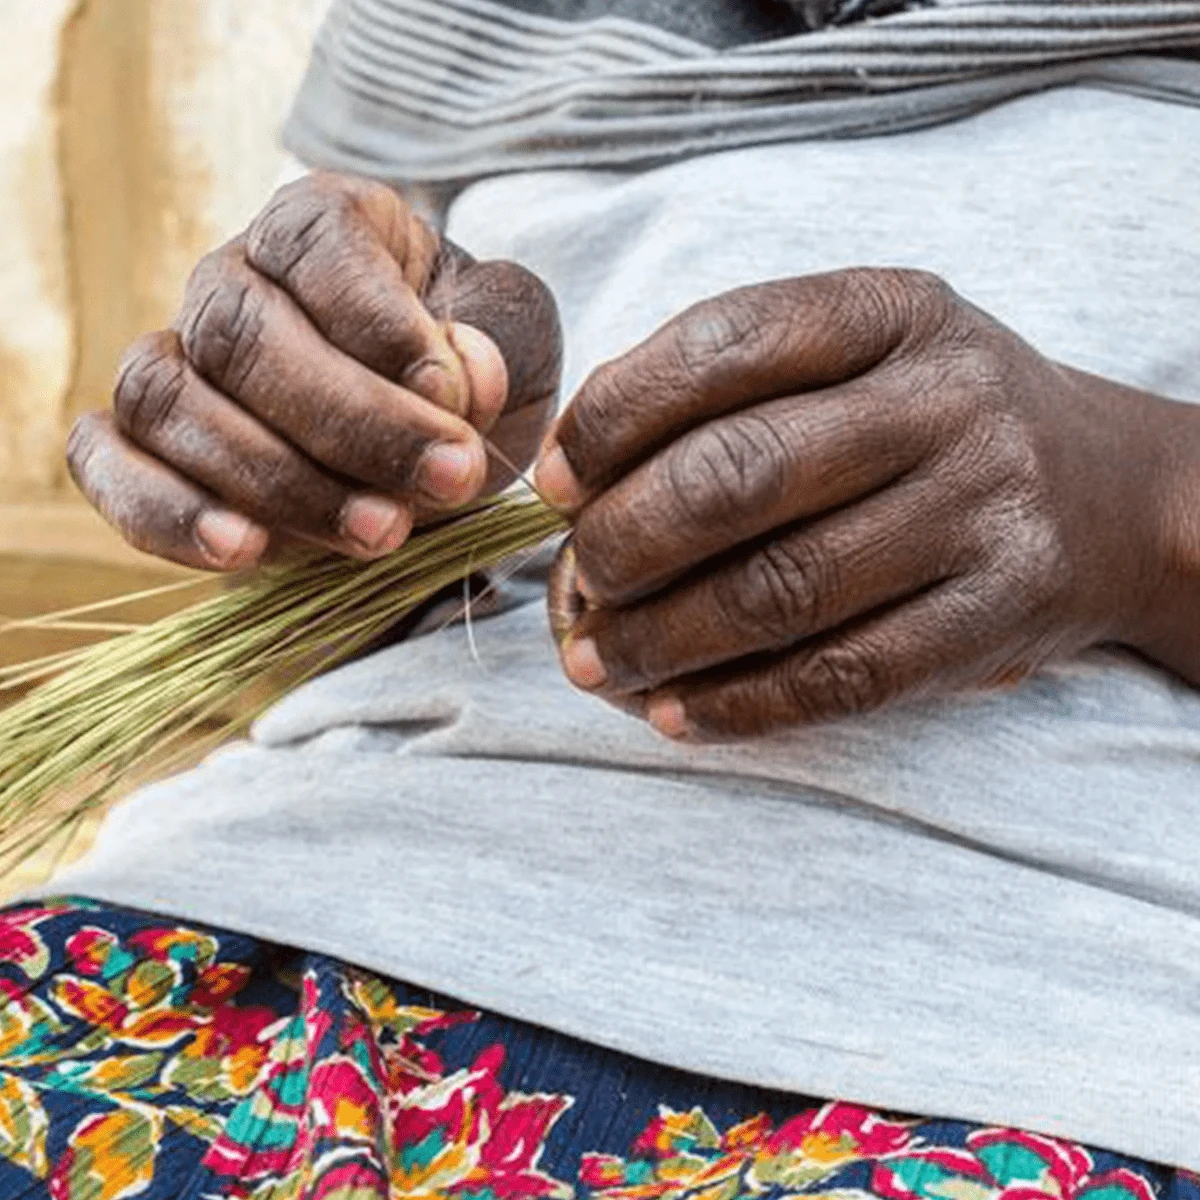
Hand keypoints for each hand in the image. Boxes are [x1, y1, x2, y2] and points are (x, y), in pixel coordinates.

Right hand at [68, 171, 561, 569]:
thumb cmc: (468, 376)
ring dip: (278, 481)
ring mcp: (174, 358)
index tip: (458, 403)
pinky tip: (243, 551)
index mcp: (321, 226)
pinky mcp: (141, 441)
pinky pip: (106, 462)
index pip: (318, 245)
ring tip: (381, 534)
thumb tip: (463, 375)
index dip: (384, 329)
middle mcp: (232, 280)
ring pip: (171, 400)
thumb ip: (498, 342)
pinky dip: (164, 512)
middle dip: (354, 424)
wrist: (425, 436)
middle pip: (242, 334)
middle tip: (448, 481)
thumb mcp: (513, 343)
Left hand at [536, 268, 1195, 739]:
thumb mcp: (853, 357)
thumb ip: (725, 388)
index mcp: (889, 312)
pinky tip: (673, 712)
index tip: (555, 480)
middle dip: (623, 541)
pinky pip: (844, 675)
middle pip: (739, 476)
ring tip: (593, 661)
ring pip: (782, 589)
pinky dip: (739, 705)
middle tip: (575, 580)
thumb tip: (575, 471)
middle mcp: (945, 401)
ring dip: (661, 640)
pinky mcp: (997, 616)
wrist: (1109, 495)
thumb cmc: (930, 422)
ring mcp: (982, 510)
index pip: (722, 346)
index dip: (612, 418)